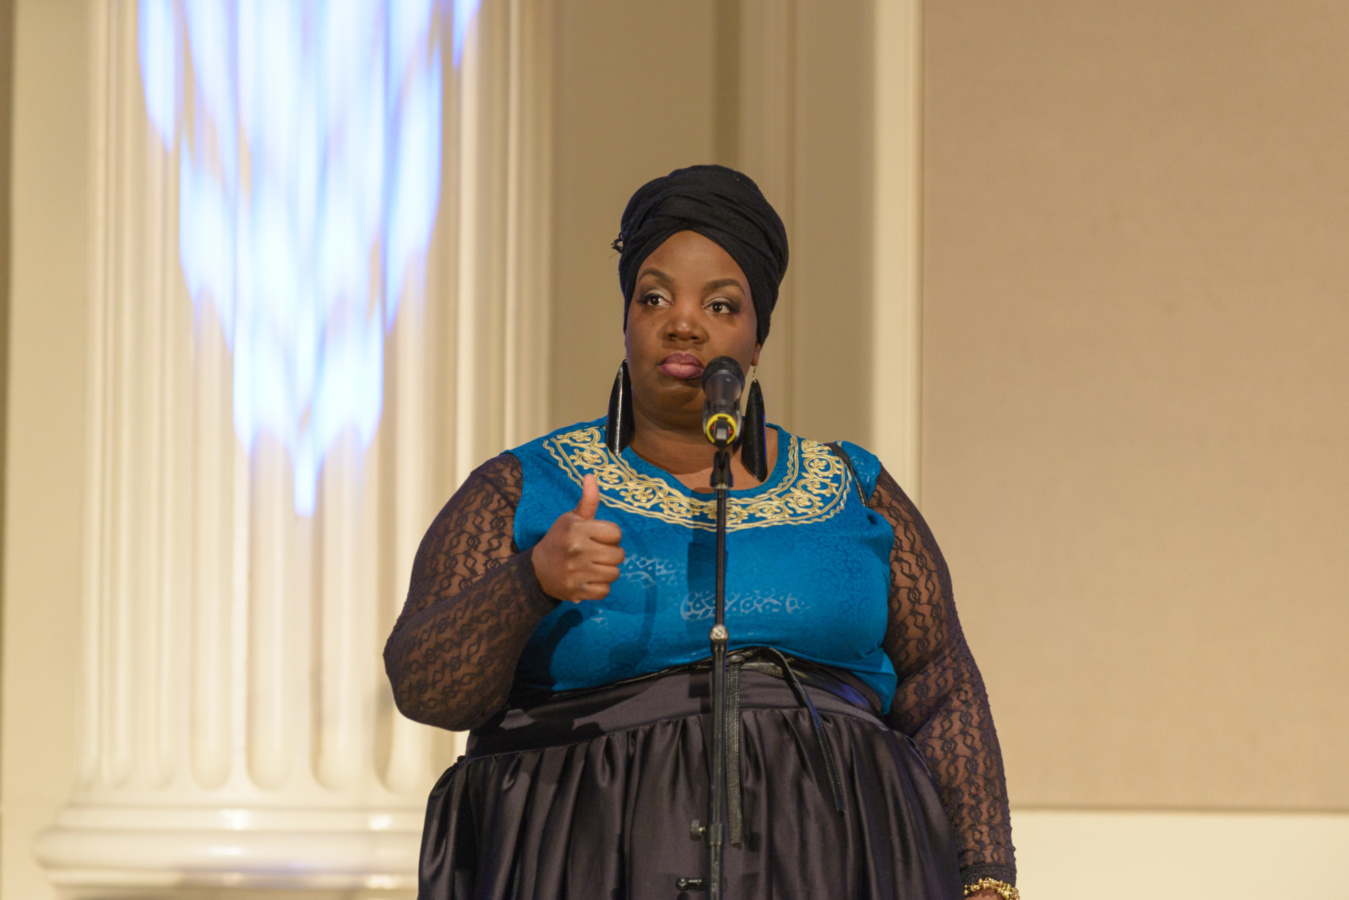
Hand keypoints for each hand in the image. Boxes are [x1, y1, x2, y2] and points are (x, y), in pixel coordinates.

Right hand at [530, 474, 624, 601]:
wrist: (537, 570)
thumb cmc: (559, 539)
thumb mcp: (571, 518)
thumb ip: (588, 500)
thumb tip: (591, 475)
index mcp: (577, 529)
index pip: (616, 533)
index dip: (611, 536)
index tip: (599, 538)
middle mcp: (577, 549)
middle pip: (619, 555)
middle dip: (611, 555)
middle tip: (597, 554)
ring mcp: (576, 571)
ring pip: (614, 574)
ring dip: (607, 571)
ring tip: (594, 567)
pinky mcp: (576, 590)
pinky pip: (604, 591)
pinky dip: (600, 588)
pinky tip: (589, 580)